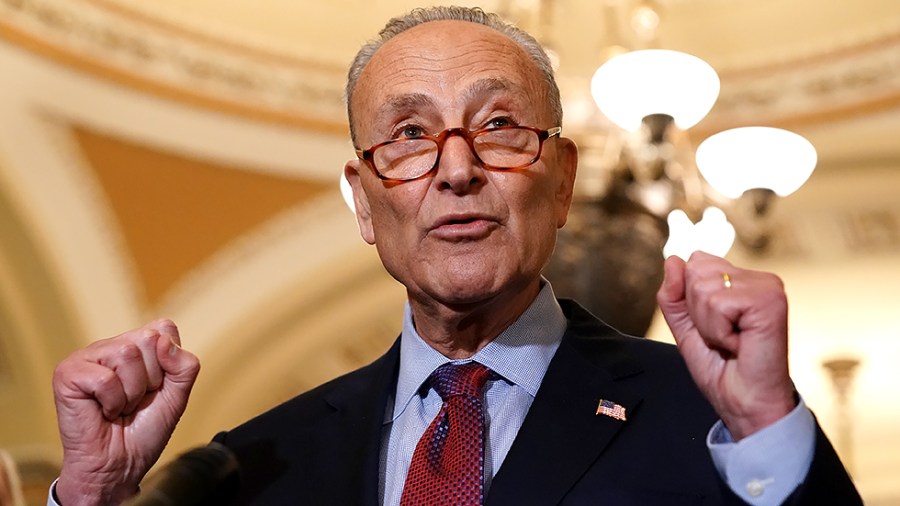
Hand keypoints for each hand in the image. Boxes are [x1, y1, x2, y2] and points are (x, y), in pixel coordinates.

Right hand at [52, 320, 199, 504]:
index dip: (168, 363)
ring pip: (127, 355)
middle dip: (151, 379)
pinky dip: (112, 401)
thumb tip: (163, 340)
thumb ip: (184, 365)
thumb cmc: (143, 431)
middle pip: (148, 339)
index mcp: (136, 346)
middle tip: (135, 400)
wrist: (120, 465)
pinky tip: (103, 411)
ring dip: (131, 392)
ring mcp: (88, 357)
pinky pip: (105, 378)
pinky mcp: (68, 373)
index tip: (156, 388)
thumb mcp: (178, 395)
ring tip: (119, 406)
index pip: (164, 328)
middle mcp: (111, 346)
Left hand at [656, 252, 795, 439]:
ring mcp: (767, 286)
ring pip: (704, 286)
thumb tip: (672, 260)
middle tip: (722, 337)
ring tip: (732, 342)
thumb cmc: (721, 369)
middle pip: (696, 269)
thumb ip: (673, 294)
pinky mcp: (771, 300)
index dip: (689, 300)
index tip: (713, 327)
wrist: (745, 404)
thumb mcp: (685, 327)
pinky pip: (719, 303)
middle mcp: (757, 278)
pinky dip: (719, 331)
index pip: (693, 262)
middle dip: (697, 311)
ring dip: (708, 325)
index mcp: (740, 280)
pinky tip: (741, 344)